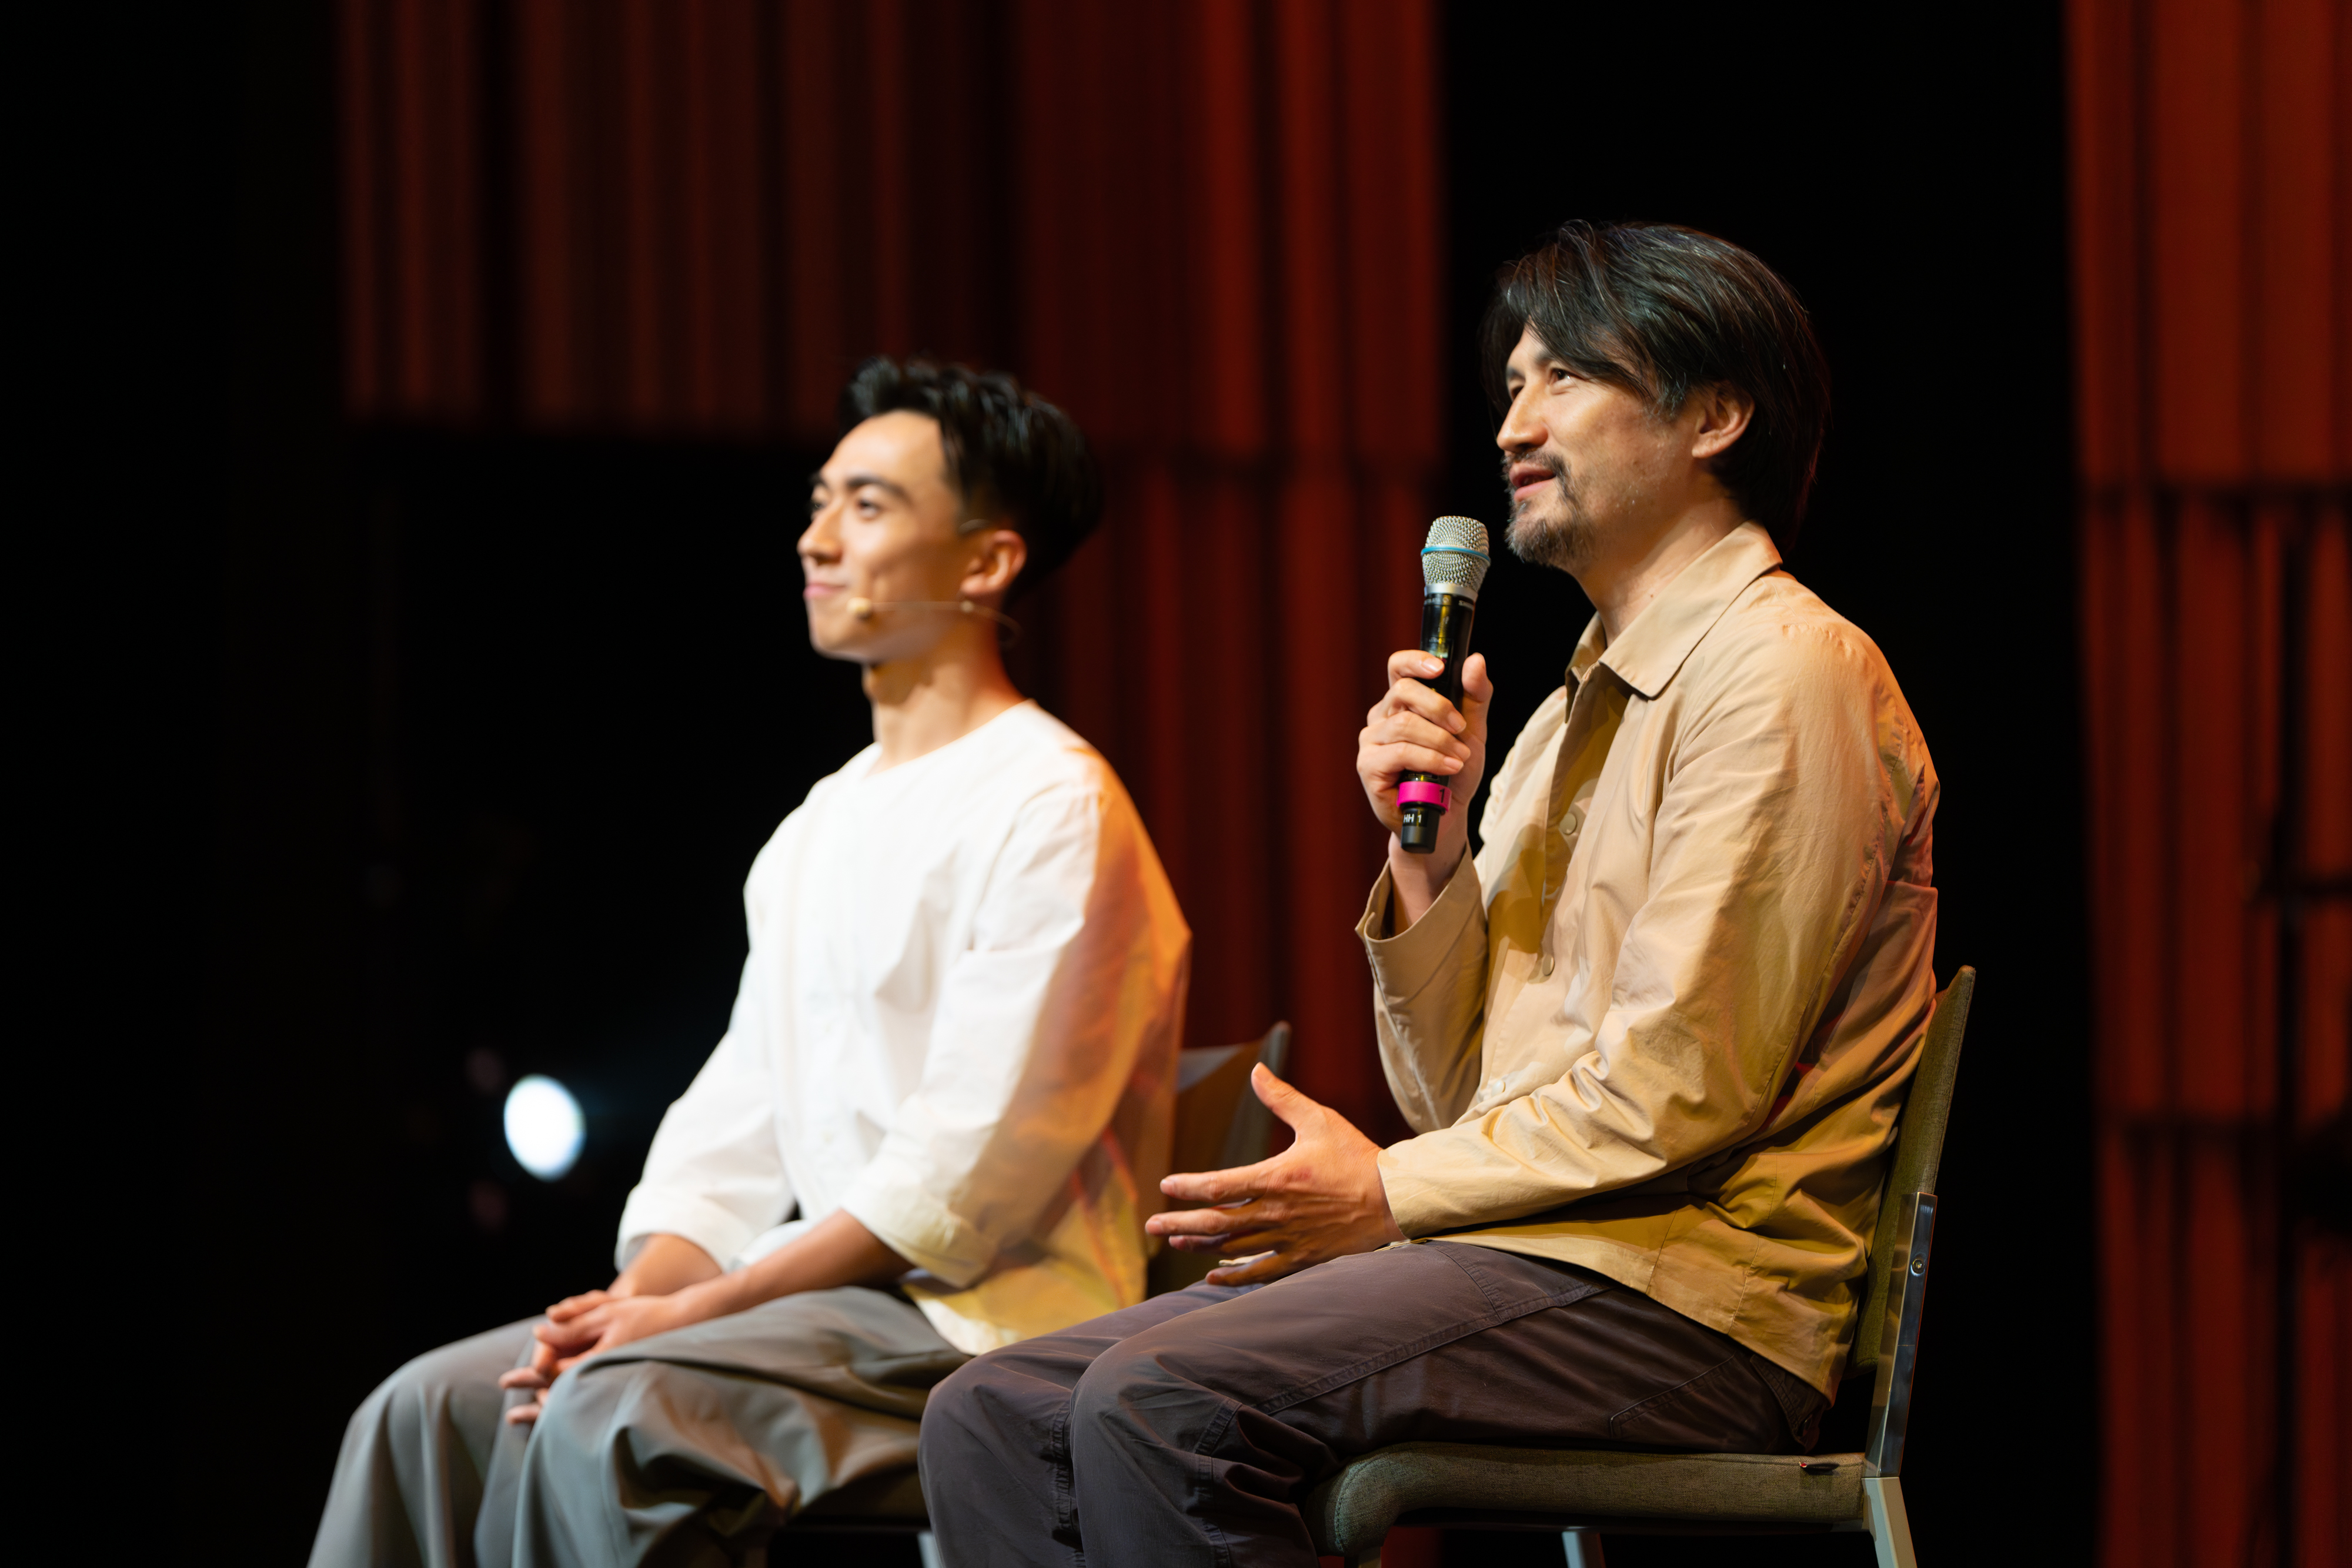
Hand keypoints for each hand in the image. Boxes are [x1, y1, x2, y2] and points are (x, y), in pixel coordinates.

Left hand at [497, 1287, 703, 1424]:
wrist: (689, 1324)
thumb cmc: (648, 1314)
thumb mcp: (608, 1313)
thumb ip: (572, 1325)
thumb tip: (538, 1333)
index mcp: (597, 1360)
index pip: (553, 1373)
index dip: (528, 1377)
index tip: (506, 1382)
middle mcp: (605, 1379)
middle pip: (560, 1396)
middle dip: (535, 1407)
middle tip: (511, 1416)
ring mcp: (615, 1386)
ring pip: (577, 1404)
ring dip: (551, 1412)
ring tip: (530, 1420)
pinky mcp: (623, 1389)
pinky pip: (593, 1403)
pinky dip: (574, 1408)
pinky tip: (565, 1411)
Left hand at [1144, 1065, 1403, 1285]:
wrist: (1393, 1200)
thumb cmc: (1356, 1156)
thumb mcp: (1319, 1120)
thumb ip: (1282, 1098)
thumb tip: (1257, 1070)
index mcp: (1275, 1177)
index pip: (1219, 1185)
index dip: (1188, 1186)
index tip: (1166, 1186)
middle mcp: (1275, 1212)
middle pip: (1216, 1222)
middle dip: (1179, 1224)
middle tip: (1150, 1228)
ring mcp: (1287, 1239)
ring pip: (1232, 1248)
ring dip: (1200, 1246)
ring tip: (1176, 1242)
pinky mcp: (1302, 1258)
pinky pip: (1259, 1272)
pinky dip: (1233, 1276)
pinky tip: (1212, 1276)